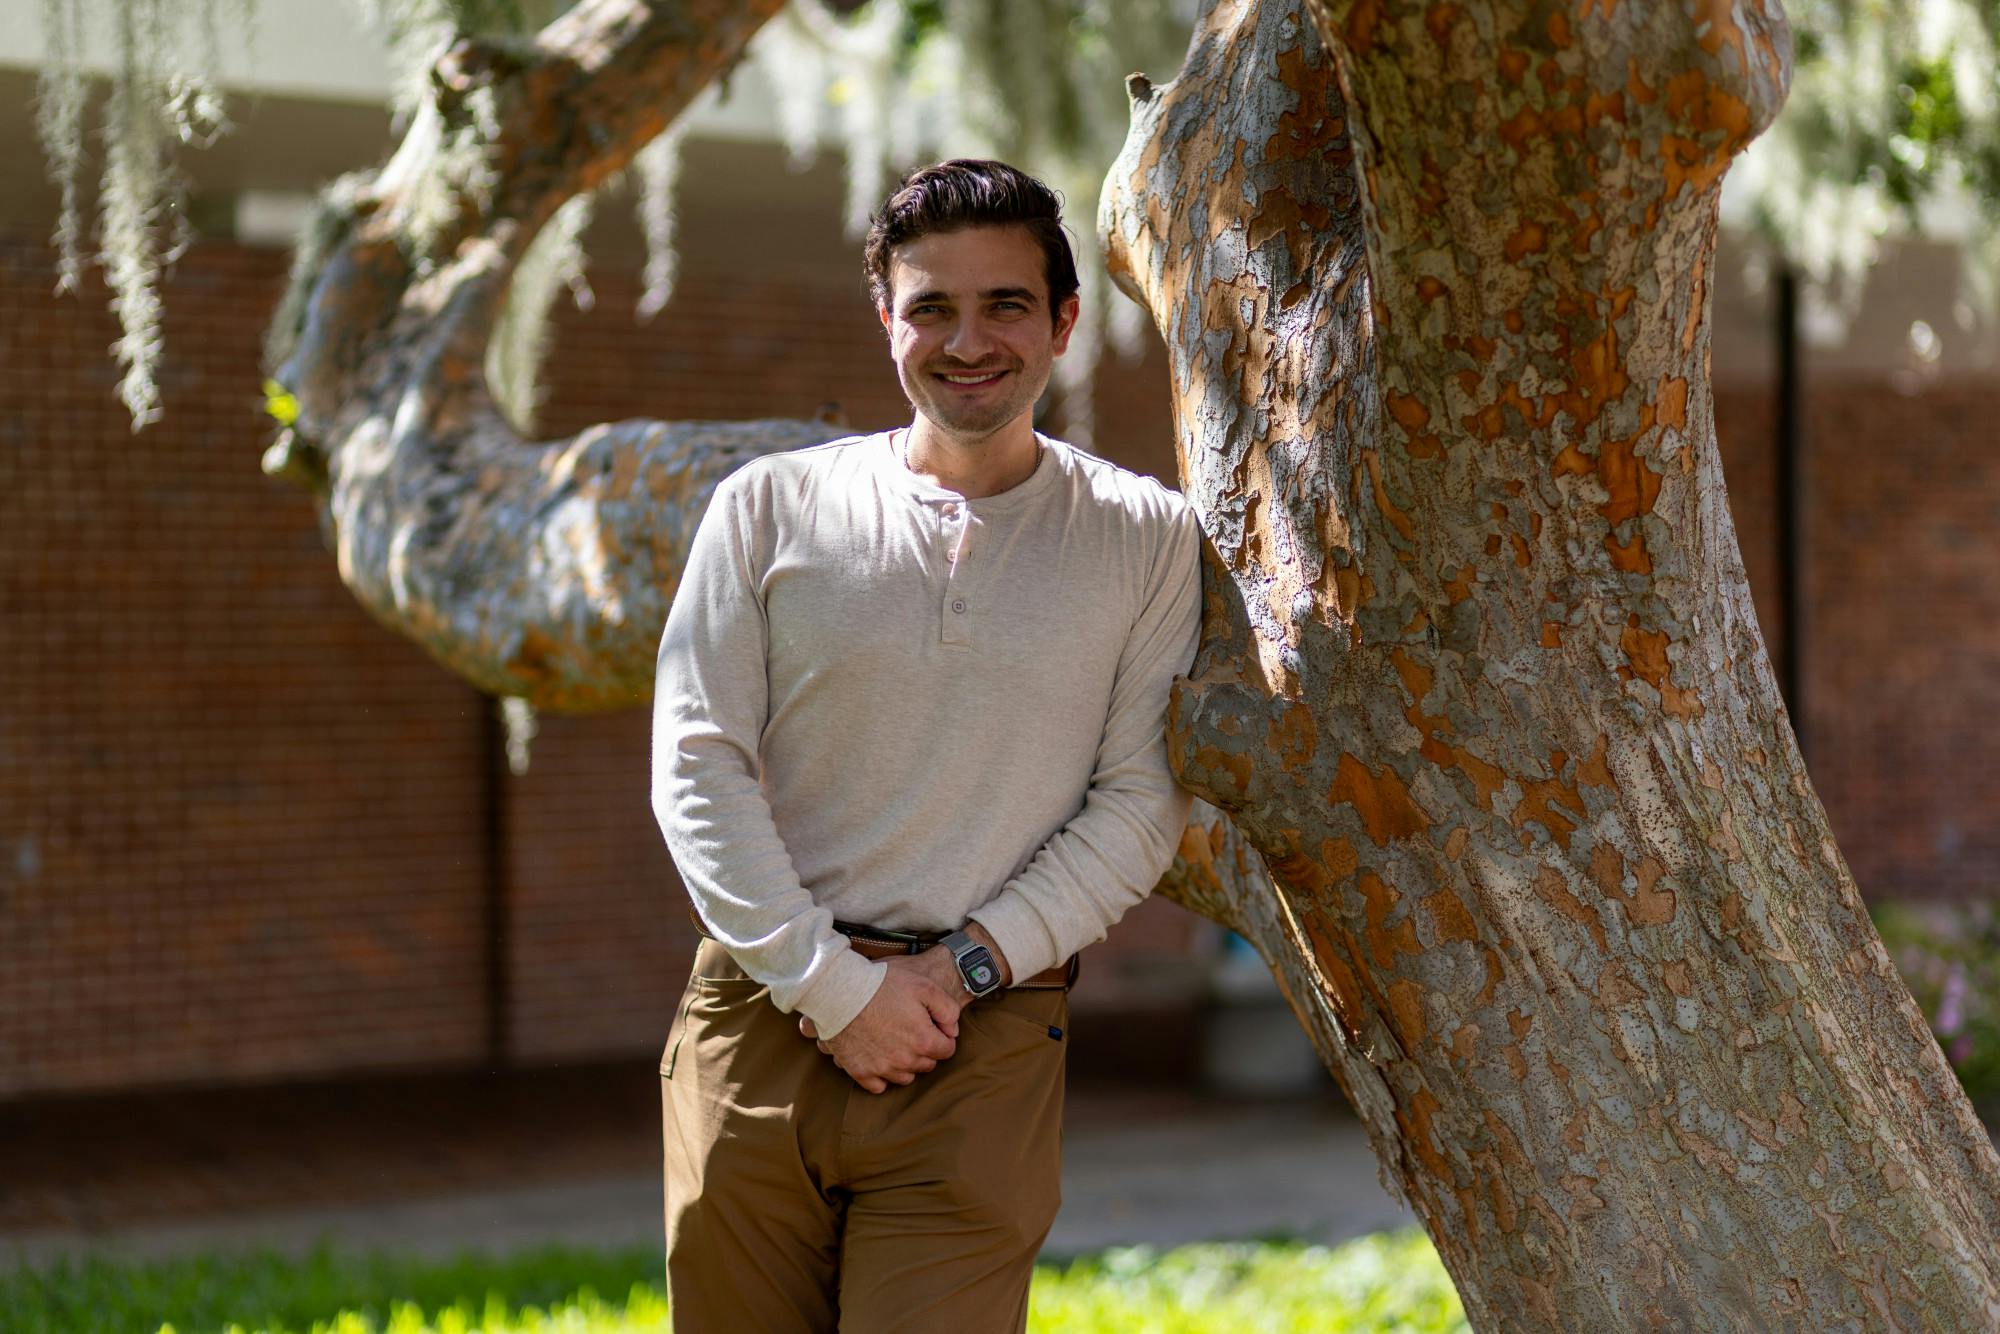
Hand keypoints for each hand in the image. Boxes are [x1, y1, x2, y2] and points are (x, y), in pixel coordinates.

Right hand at [799, 954, 963, 1093]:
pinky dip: (882, 1075)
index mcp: (924, 1041)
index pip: (947, 1050)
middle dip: (925, 1049)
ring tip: (895, 1042)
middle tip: (911, 1029)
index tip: (931, 1025)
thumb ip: (948, 1010)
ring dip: (905, 1064)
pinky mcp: (861, 1072)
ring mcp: (882, 1069)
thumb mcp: (925, 986)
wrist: (841, 993)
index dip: (942, 1036)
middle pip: (927, 1064)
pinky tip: (879, 1057)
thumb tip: (953, 1030)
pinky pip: (879, 1086)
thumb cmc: (883, 985)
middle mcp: (905, 1061)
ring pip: (905, 1077)